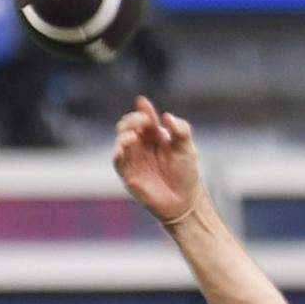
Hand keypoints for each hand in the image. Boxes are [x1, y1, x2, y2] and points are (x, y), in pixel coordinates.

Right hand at [113, 95, 203, 222]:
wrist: (185, 201)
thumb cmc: (186, 173)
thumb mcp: (187, 149)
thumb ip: (181, 130)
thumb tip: (167, 116)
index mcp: (155, 136)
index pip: (145, 118)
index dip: (143, 110)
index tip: (142, 102)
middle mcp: (142, 145)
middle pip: (128, 126)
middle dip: (132, 120)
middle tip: (142, 120)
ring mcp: (134, 159)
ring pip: (121, 141)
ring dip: (124, 134)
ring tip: (133, 135)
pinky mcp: (128, 175)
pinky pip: (118, 161)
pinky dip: (118, 152)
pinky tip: (123, 146)